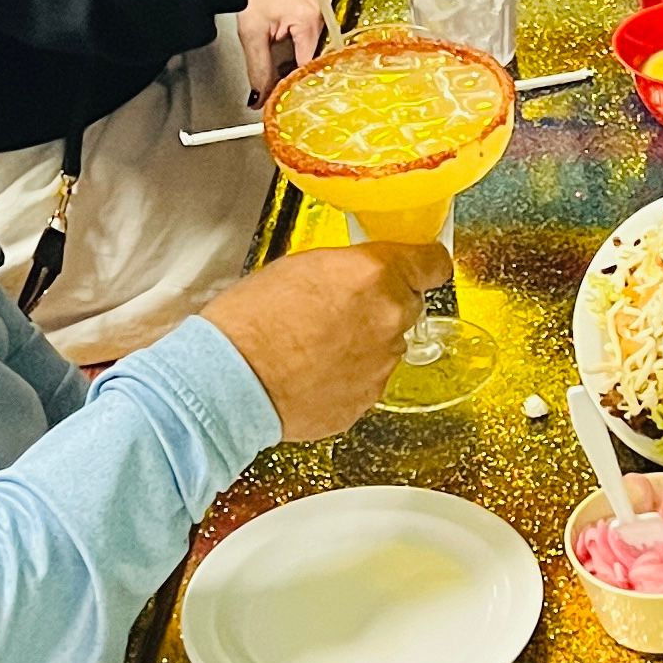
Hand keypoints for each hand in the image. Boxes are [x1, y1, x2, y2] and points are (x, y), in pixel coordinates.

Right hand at [202, 241, 445, 445]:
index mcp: (375, 274)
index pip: (433, 263)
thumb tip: (359, 276)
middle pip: (408, 306)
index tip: (421, 265)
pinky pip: (367, 380)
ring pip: (387, 346)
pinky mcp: (367, 400)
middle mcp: (388, 318)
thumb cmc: (251, 320)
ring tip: (315, 345)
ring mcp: (381, 364)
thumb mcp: (301, 266)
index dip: (424, 264)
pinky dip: (347, 376)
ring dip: (363, 344)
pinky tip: (312, 371)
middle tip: (340, 310)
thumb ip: (347, 269)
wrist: (229, 379)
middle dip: (382, 306)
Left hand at [234, 0, 329, 100]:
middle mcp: (322, 12)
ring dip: (292, 50)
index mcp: (310, 21)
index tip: (280, 94)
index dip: (293, 83)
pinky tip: (281, 30)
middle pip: (311, 55)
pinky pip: (310, 25)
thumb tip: (261, 94)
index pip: (308, 67)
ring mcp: (321, 4)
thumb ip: (258, 67)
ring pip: (310, 41)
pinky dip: (296, 34)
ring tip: (273, 43)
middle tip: (271, 73)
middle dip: (291, 67)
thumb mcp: (251, 30)